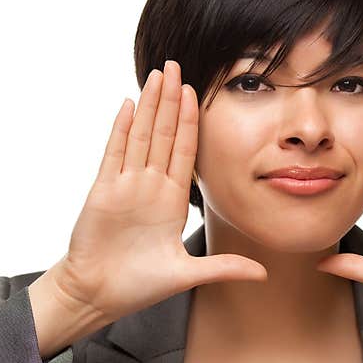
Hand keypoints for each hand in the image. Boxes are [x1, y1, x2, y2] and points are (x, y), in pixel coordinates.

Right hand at [42, 60, 267, 323]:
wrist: (98, 296)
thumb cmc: (138, 285)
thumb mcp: (188, 274)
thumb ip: (224, 267)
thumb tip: (264, 273)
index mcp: (171, 200)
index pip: (185, 151)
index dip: (191, 122)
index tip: (198, 93)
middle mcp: (150, 186)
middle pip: (164, 134)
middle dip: (171, 100)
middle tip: (177, 65)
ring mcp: (126, 186)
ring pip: (141, 136)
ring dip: (149, 105)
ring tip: (157, 74)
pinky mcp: (103, 191)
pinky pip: (115, 154)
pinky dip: (122, 129)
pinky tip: (129, 104)